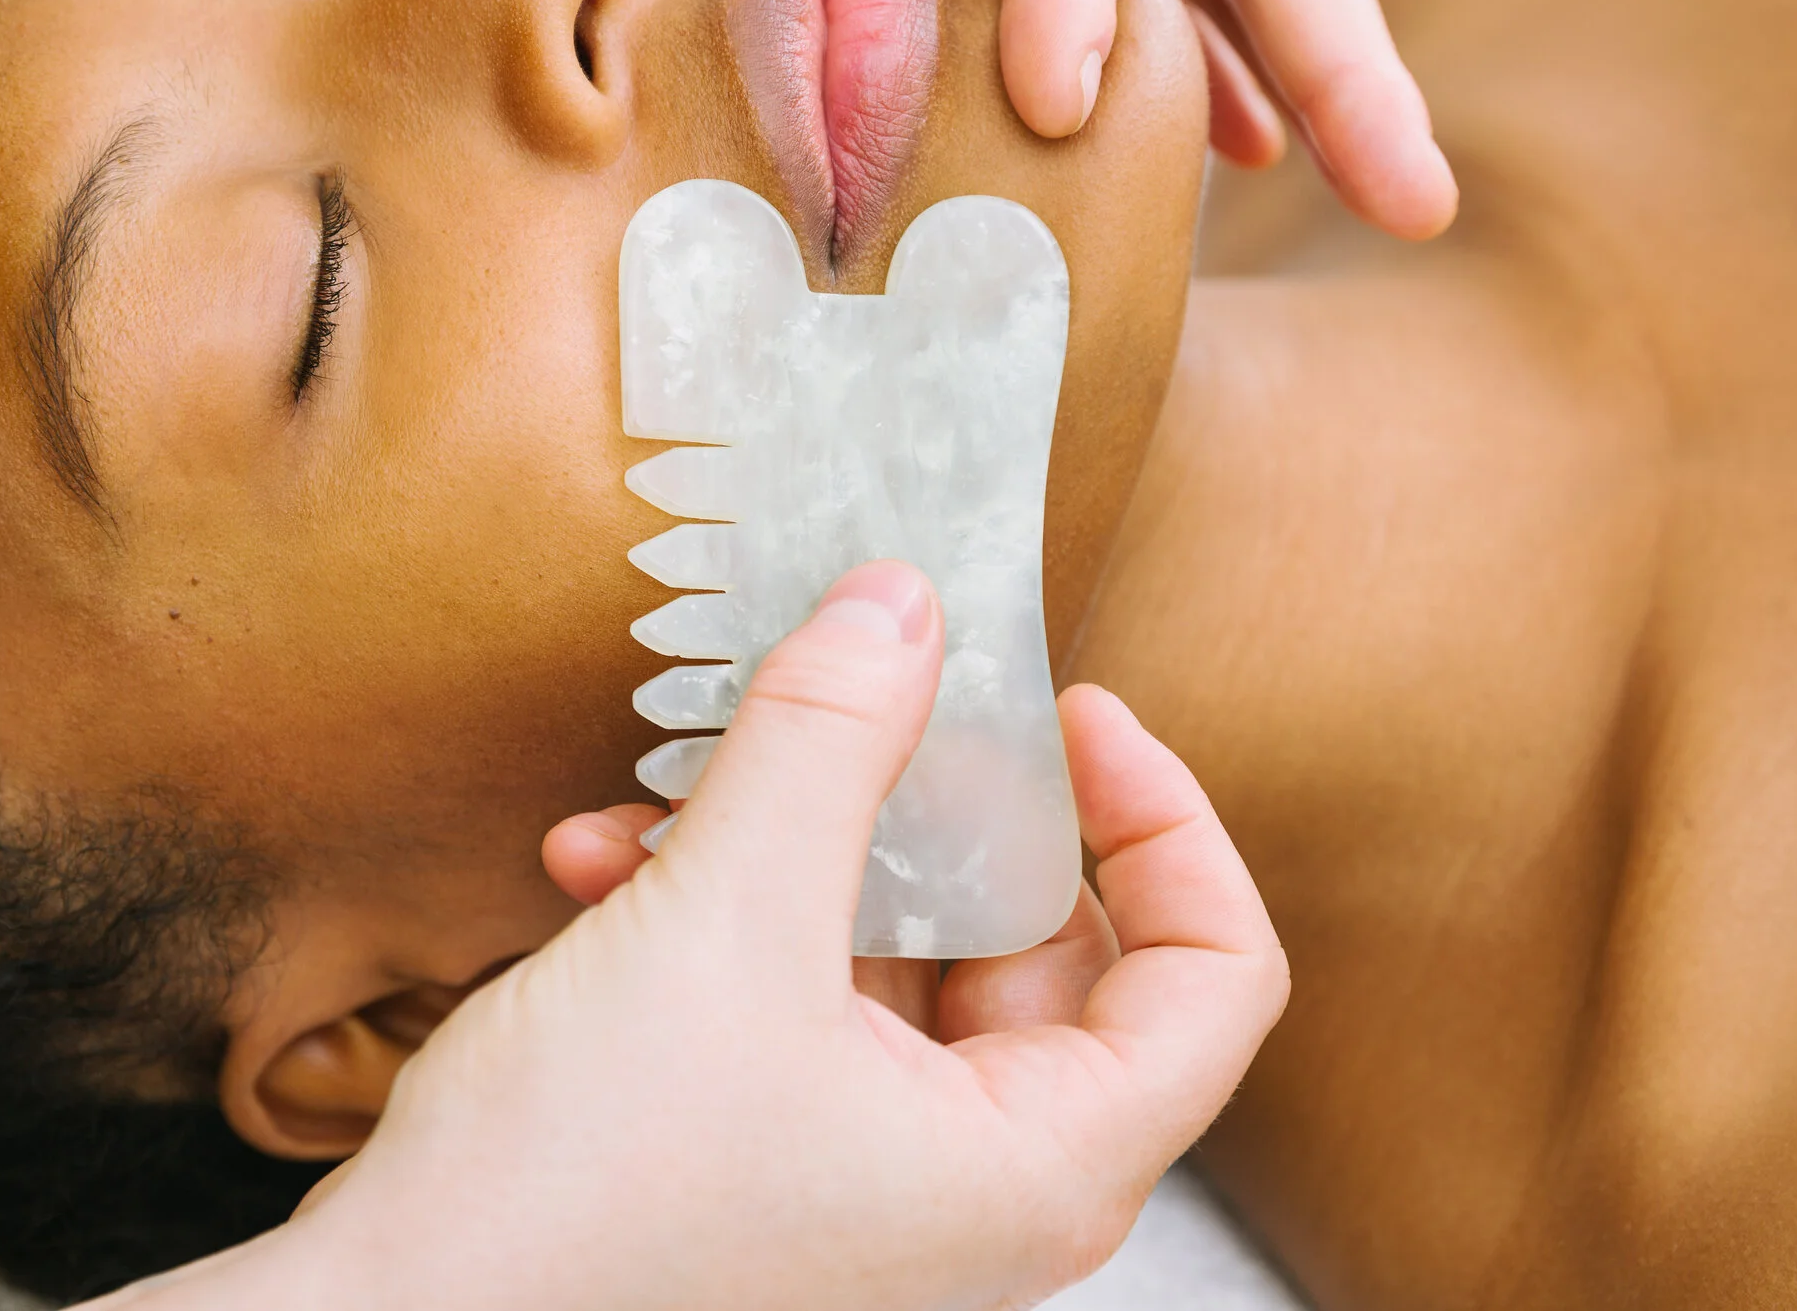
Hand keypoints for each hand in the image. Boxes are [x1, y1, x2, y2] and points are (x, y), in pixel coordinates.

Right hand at [98, 562, 1285, 1308]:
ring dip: (789, 847)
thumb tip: (903, 606)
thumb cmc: (577, 1191)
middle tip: (863, 710)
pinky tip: (602, 866)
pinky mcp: (777, 1157)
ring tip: (670, 797)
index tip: (1072, 714)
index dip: (1166, 821)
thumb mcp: (722, 921)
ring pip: (899, 955)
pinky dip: (720, 916)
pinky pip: (801, 996)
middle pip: (1044, 942)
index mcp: (1041, 1162)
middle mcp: (981, 1185)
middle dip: (930, 810)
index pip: (1219, 974)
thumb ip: (829, 744)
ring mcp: (877, 1178)